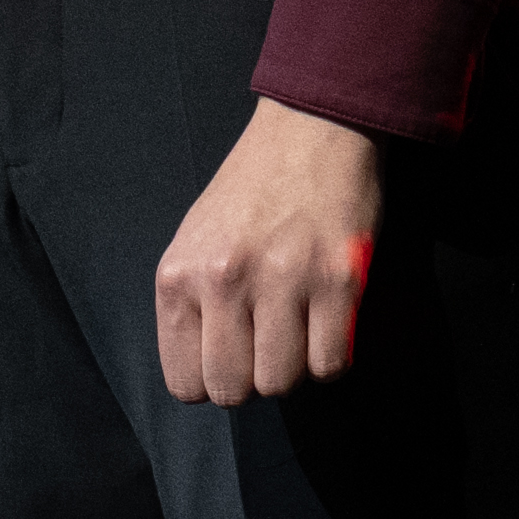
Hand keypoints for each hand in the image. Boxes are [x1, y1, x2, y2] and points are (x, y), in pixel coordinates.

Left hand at [153, 100, 384, 409]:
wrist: (311, 127)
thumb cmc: (251, 189)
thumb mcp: (195, 241)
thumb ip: (191, 306)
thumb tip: (204, 375)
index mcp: (180, 274)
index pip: (186, 385)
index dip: (213, 379)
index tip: (233, 355)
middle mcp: (224, 279)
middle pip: (233, 391)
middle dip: (254, 377)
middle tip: (268, 341)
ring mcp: (283, 279)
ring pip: (282, 383)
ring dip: (295, 365)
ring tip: (300, 324)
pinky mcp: (338, 278)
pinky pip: (331, 364)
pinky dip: (332, 354)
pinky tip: (328, 319)